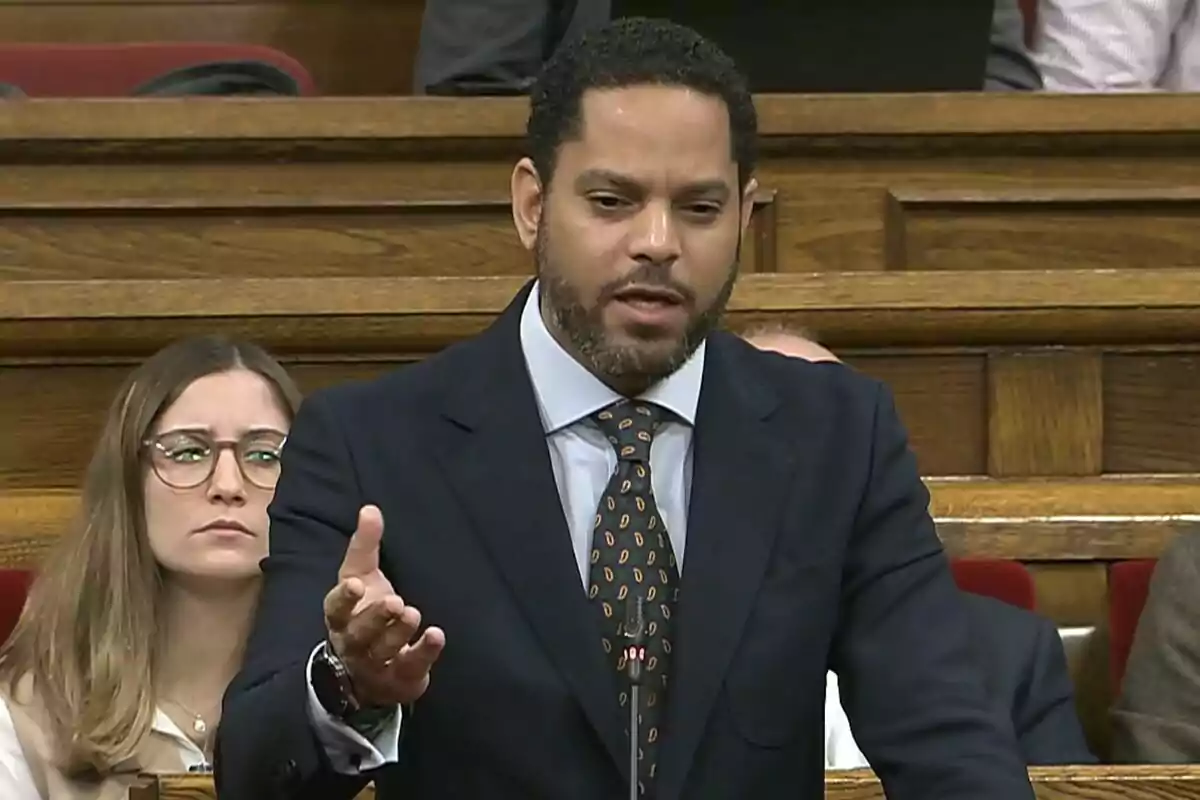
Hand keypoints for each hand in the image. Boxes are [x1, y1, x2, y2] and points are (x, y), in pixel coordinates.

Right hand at [323, 505, 444, 707]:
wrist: (369, 672)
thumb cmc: (364, 614)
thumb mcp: (361, 578)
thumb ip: (365, 546)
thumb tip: (370, 508)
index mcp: (341, 617)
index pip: (336, 608)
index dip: (344, 599)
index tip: (355, 585)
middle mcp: (354, 644)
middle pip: (360, 633)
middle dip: (376, 618)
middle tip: (395, 601)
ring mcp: (375, 666)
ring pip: (383, 651)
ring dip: (398, 633)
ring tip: (413, 614)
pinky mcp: (400, 681)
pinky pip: (411, 668)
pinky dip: (424, 653)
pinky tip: (436, 635)